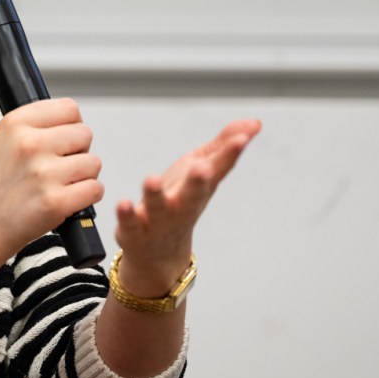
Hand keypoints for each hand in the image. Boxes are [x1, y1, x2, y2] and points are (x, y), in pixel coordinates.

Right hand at [0, 98, 104, 270]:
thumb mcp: (5, 141)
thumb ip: (38, 126)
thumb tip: (75, 122)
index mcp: (16, 123)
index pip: (69, 109)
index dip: (70, 127)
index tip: (60, 143)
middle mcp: (29, 143)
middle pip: (85, 134)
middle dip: (78, 152)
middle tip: (57, 168)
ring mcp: (43, 173)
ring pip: (93, 163)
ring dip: (83, 176)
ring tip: (59, 186)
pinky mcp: (55, 202)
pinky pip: (95, 189)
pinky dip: (87, 197)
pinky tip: (67, 201)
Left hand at [114, 118, 260, 295]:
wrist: (159, 253)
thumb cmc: (182, 202)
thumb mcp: (202, 171)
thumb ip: (224, 147)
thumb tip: (255, 123)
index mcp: (200, 189)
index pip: (218, 169)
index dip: (230, 153)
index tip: (242, 138)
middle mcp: (182, 205)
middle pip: (193, 194)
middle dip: (198, 181)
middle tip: (203, 169)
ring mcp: (159, 220)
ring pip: (158, 208)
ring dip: (155, 195)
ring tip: (151, 179)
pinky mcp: (134, 231)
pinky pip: (130, 223)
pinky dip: (127, 214)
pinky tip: (123, 203)